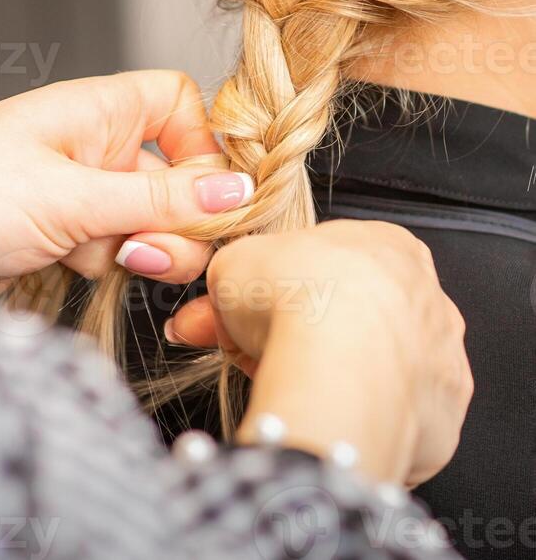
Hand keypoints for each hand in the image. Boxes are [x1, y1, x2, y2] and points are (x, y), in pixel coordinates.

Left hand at [0, 71, 252, 283]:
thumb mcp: (72, 196)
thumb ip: (160, 199)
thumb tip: (236, 192)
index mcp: (99, 109)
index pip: (179, 104)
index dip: (202, 142)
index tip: (209, 190)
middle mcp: (95, 145)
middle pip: (176, 173)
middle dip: (178, 216)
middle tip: (155, 248)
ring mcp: (82, 191)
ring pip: (153, 218)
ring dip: (148, 245)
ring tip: (118, 259)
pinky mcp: (67, 233)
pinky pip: (120, 246)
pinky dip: (111, 262)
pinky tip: (76, 266)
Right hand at [167, 221, 472, 486]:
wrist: (339, 371)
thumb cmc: (300, 302)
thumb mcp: (236, 263)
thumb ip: (232, 275)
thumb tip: (216, 298)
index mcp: (385, 243)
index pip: (329, 264)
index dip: (280, 291)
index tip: (250, 314)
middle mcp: (425, 294)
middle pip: (353, 314)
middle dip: (300, 335)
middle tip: (252, 353)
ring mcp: (440, 355)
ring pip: (377, 365)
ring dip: (333, 374)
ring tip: (287, 387)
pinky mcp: (443, 413)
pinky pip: (396, 414)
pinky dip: (361, 416)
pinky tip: (329, 415)